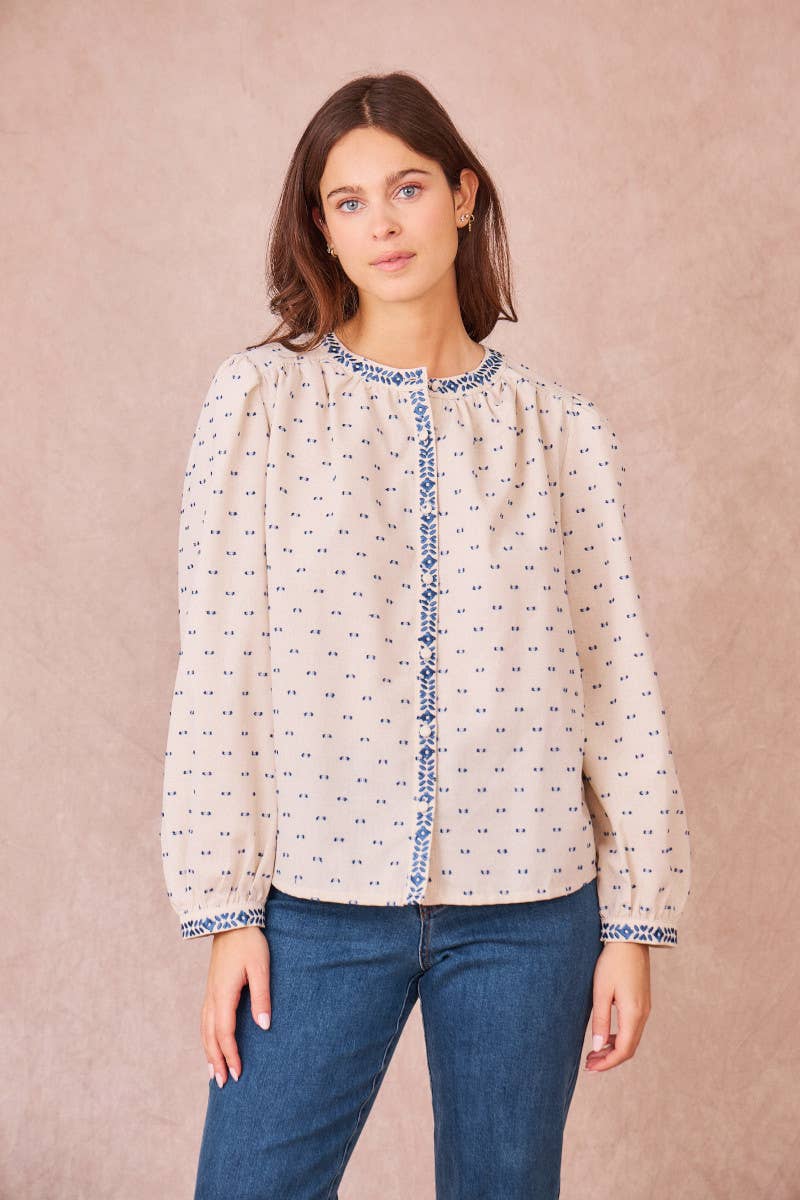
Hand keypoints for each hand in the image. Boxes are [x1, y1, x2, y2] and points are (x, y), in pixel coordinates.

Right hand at [201, 926, 271, 1088]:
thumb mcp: (260, 968)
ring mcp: (209, 992)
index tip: (239, 1073)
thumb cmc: (249, 943)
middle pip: (210, 1037)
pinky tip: (210, 1043)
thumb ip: (261, 997)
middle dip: (216, 1061)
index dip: (231, 1055)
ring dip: (208, 1052)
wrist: (231, 919)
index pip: (225, 1033)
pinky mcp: (211, 988)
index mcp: (223, 994)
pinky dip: (206, 1037)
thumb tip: (264, 1027)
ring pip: (205, 1030)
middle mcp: (212, 997)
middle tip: (223, 1084)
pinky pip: (205, 1020)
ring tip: (213, 1073)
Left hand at [584, 941, 650, 1072]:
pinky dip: (619, 1037)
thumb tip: (598, 1048)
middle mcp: (643, 1014)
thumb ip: (600, 1020)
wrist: (630, 938)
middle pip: (629, 1048)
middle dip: (609, 1059)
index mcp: (633, 1014)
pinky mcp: (642, 1001)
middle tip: (589, 1064)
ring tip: (594, 1052)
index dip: (607, 1063)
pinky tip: (605, 1035)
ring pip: (631, 1038)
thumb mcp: (601, 991)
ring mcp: (645, 1008)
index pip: (623, 1050)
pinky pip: (632, 1027)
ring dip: (614, 1048)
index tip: (590, 1068)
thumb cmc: (613, 962)